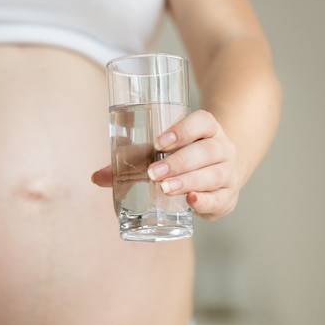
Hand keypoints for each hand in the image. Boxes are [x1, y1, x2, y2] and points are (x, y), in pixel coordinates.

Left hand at [92, 110, 239, 220]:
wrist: (219, 171)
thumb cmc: (182, 157)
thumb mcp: (159, 153)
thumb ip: (131, 161)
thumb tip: (96, 177)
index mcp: (207, 130)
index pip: (202, 122)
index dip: (182, 130)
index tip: (158, 142)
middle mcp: (223, 149)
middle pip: (206, 151)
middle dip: (178, 162)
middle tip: (154, 173)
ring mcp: (228, 173)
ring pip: (212, 175)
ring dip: (188, 181)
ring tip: (166, 188)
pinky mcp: (227, 197)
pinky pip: (220, 198)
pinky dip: (207, 201)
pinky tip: (192, 201)